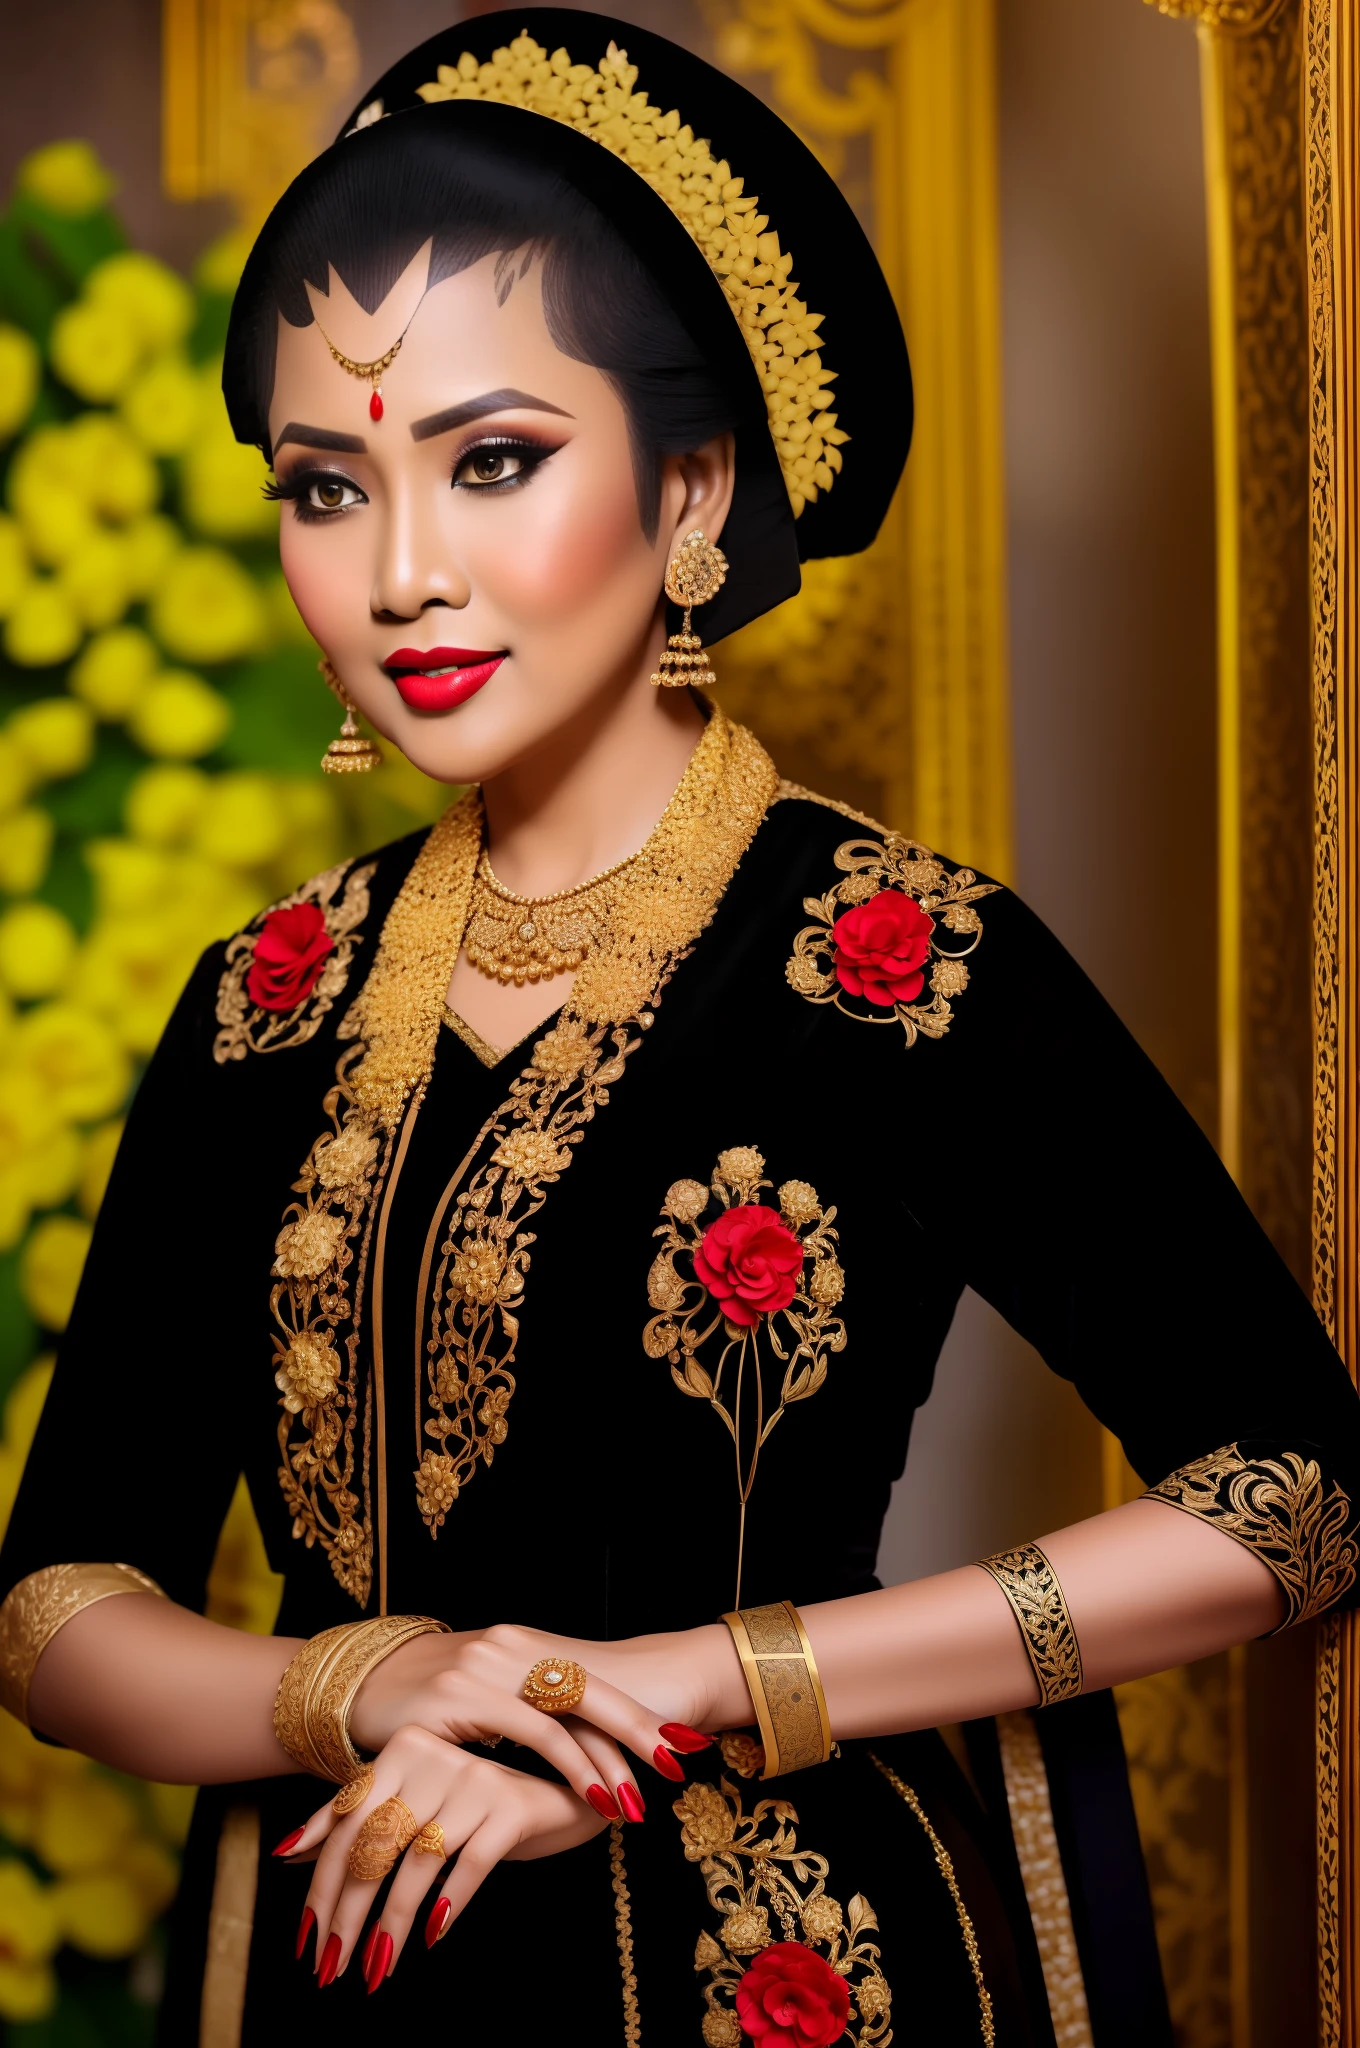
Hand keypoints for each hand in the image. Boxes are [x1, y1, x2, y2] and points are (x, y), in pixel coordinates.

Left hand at [283, 1726, 611, 1990]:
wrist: (565, 1788)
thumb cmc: (479, 1802)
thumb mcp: (418, 1804)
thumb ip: (360, 1819)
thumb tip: (289, 1853)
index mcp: (403, 1750)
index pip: (347, 1823)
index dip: (321, 1884)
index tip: (305, 1940)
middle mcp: (435, 1755)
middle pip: (376, 1845)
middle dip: (348, 1914)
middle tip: (331, 1967)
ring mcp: (475, 1778)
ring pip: (418, 1863)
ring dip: (391, 1925)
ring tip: (376, 1970)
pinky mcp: (511, 1805)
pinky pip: (470, 1864)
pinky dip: (448, 1905)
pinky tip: (430, 1937)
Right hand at [348, 1621, 737, 1797]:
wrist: (356, 1683)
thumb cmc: (425, 1702)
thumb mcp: (484, 1698)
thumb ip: (530, 1710)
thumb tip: (586, 1740)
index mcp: (522, 1645)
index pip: (592, 1679)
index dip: (636, 1711)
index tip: (677, 1742)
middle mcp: (510, 1646)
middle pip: (592, 1689)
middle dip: (639, 1729)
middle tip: (678, 1763)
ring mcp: (487, 1665)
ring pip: (569, 1713)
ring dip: (608, 1762)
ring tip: (636, 1803)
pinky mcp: (461, 1694)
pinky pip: (532, 1731)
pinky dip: (569, 1764)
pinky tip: (591, 1795)